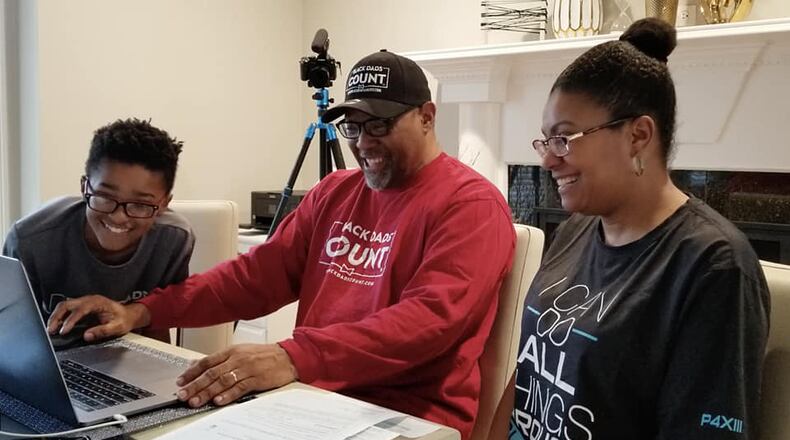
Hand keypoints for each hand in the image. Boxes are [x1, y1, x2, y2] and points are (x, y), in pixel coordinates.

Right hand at [46, 295, 149, 341]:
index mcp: (98, 303)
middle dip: (57, 317)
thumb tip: (87, 335)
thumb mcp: (117, 327)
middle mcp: (89, 300)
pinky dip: (59, 316)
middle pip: (67, 304)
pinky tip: (56, 326)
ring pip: (64, 305)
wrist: (128, 314)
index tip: (64, 331)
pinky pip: (67, 309)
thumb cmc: (124, 319)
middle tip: (51, 330)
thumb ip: (103, 331)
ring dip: (55, 316)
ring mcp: (84, 302)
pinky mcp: (81, 306)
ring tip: (50, 329)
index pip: (80, 310)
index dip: (70, 320)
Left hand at [176, 343, 297, 406]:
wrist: (287, 356)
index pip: (207, 361)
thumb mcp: (241, 352)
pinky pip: (240, 388)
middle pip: (212, 373)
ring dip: (208, 392)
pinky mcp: (257, 379)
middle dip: (195, 385)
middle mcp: (237, 359)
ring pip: (223, 381)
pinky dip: (228, 395)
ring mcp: (247, 369)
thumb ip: (220, 359)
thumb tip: (198, 363)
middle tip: (183, 395)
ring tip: (196, 401)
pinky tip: (218, 401)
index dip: (192, 372)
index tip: (181, 382)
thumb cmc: (264, 355)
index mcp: (232, 351)